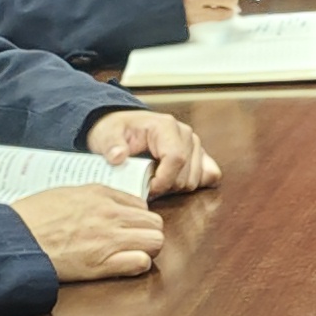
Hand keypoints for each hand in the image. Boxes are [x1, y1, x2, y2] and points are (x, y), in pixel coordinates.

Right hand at [15, 181, 164, 279]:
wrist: (15, 238)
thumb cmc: (34, 217)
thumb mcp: (66, 193)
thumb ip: (94, 197)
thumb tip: (111, 204)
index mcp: (100, 194)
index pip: (142, 205)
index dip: (138, 219)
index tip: (130, 227)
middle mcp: (109, 214)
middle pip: (155, 223)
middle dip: (148, 234)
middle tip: (134, 243)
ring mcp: (108, 239)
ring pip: (155, 241)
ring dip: (147, 249)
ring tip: (130, 254)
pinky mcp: (101, 264)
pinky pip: (141, 263)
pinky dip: (138, 265)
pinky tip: (124, 266)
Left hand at [86, 106, 216, 195]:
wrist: (124, 128)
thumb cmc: (117, 131)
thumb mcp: (107, 135)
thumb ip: (112, 145)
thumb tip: (118, 156)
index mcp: (166, 127)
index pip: (176, 159)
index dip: (162, 180)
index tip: (146, 188)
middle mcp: (186, 134)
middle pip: (187, 175)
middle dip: (166, 187)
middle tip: (146, 186)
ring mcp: (195, 145)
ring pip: (195, 180)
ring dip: (174, 188)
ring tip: (155, 182)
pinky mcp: (200, 156)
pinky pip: (208, 176)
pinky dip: (192, 184)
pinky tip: (172, 181)